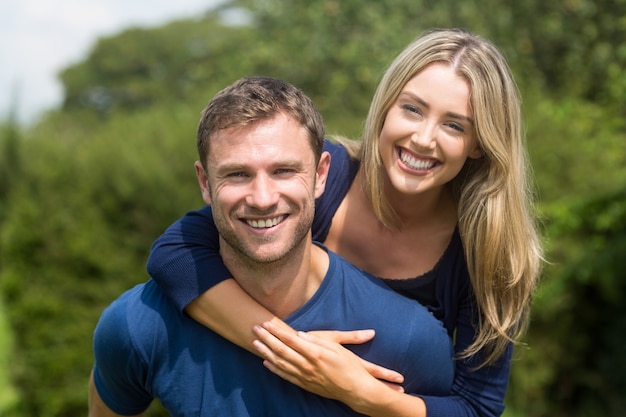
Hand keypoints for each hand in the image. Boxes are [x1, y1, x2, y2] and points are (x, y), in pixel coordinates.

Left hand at [252, 322, 404, 407]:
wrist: (355, 390)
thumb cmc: (349, 366)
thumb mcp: (337, 348)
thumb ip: (317, 341)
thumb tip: (300, 334)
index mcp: (315, 354)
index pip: (290, 340)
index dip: (276, 331)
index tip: (266, 323)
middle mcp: (306, 365)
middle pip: (281, 350)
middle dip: (266, 338)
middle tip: (255, 328)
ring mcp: (304, 376)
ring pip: (280, 363)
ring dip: (265, 352)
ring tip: (255, 343)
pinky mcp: (304, 384)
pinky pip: (285, 376)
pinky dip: (274, 369)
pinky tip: (265, 362)